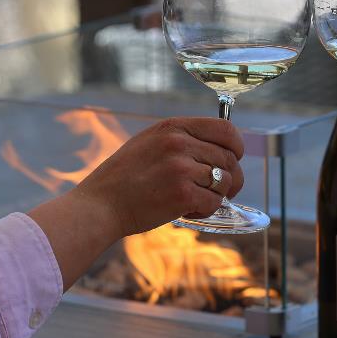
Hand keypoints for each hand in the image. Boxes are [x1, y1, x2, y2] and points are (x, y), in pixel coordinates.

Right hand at [71, 117, 245, 236]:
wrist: (100, 205)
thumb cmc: (124, 178)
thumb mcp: (150, 143)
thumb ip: (182, 140)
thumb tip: (220, 149)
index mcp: (173, 127)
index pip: (225, 129)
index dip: (236, 146)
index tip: (234, 158)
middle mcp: (179, 143)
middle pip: (228, 159)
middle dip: (230, 178)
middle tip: (220, 191)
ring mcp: (181, 168)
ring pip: (224, 182)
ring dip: (215, 195)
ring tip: (193, 200)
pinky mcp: (182, 193)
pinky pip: (214, 202)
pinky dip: (205, 211)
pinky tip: (186, 211)